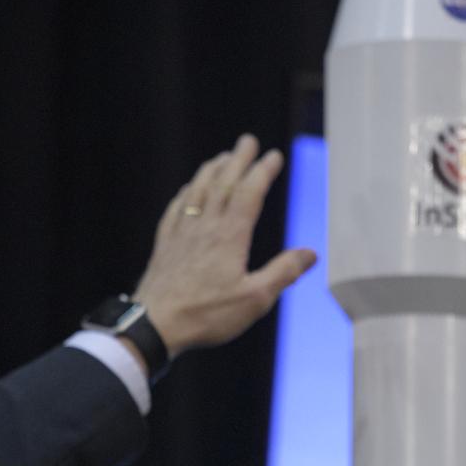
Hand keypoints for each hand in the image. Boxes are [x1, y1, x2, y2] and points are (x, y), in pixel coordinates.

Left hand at [133, 134, 316, 356]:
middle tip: (248, 141)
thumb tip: (310, 254)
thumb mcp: (255, 299)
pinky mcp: (164, 246)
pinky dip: (185, 194)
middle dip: (238, 160)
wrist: (154, 324)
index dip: (262, 172)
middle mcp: (204, 228)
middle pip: (223, 184)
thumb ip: (283, 273)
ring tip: (221, 157)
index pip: (249, 194)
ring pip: (197, 192)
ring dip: (211, 171)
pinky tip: (187, 190)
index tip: (273, 156)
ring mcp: (181, 234)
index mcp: (230, 236)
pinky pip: (175, 210)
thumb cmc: (206, 315)